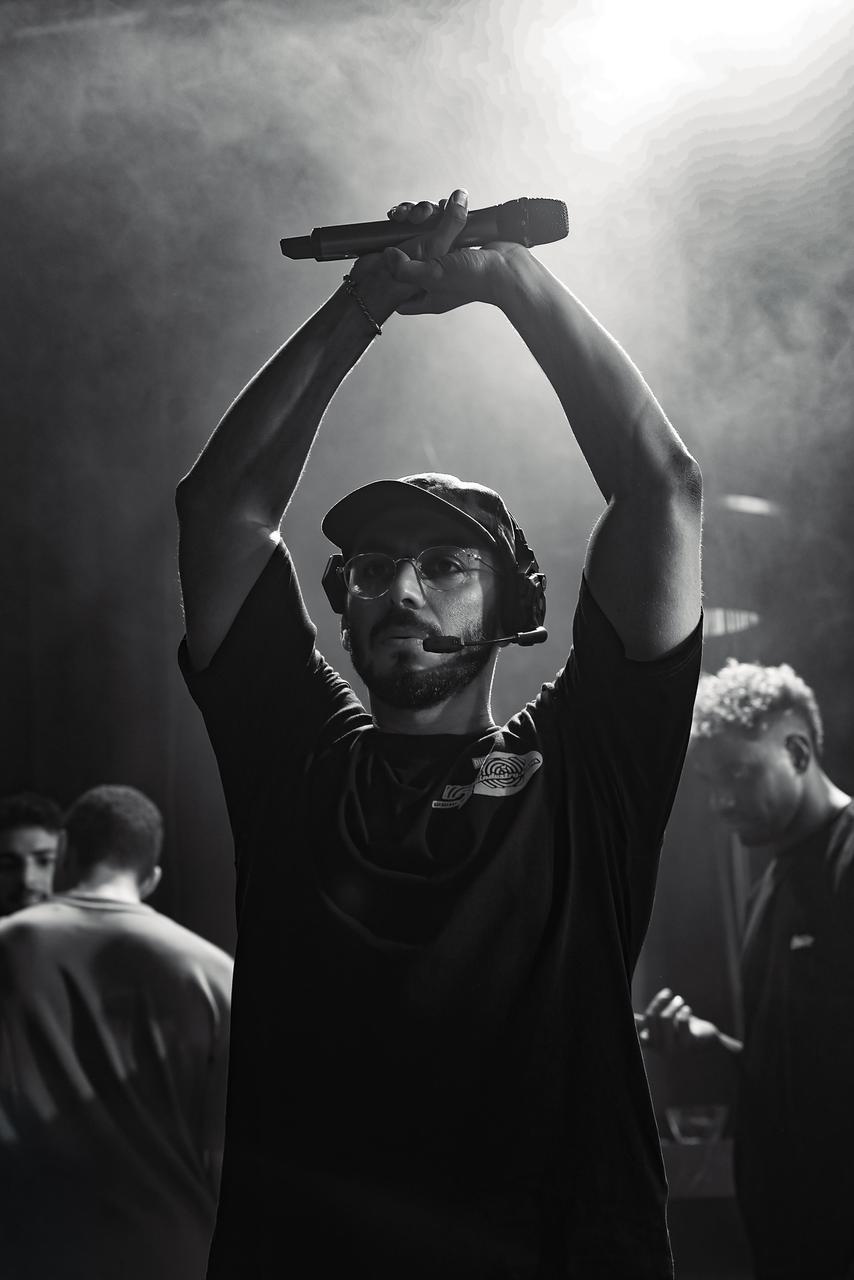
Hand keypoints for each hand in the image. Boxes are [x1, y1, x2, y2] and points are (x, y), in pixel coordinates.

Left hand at [351, 189, 525, 316]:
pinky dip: (446, 212)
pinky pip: (446, 224)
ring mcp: (450, 259)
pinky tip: (448, 206)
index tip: (380, 260)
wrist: (511, 268)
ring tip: (430, 211)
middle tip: (405, 219)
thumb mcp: (433, 276)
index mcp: (427, 294)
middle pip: (408, 257)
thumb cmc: (475, 278)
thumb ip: (406, 269)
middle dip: (405, 234)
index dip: (386, 280)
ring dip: (425, 217)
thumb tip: (386, 255)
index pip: (398, 294)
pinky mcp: (463, 242)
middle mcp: (436, 278)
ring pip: (426, 236)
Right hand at [636, 988, 720, 1052]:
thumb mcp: (664, 1024)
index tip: (629, 1014)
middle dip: (660, 1001)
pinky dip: (684, 1011)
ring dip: (673, 1005)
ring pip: (665, 1018)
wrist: (706, 1041)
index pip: (636, 1031)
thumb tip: (631, 1017)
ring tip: (680, 1000)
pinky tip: (687, 1009)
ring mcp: (673, 1048)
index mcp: (650, 1041)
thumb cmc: (682, 1029)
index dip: (631, 1022)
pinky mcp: (687, 1044)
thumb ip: (649, 1020)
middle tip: (668, 992)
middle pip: (651, 1017)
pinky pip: (682, 1022)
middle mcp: (658, 1047)